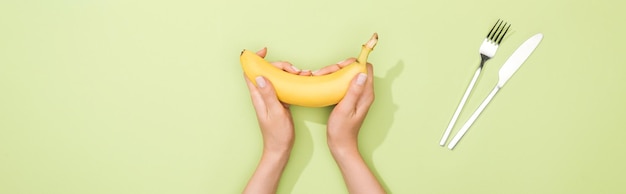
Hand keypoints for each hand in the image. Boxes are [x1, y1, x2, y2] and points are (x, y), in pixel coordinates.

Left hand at [243, 48, 303, 193]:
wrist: (280, 147)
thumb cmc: (277, 133)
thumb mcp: (275, 113)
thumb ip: (268, 95)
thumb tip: (261, 76)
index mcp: (258, 95)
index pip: (250, 71)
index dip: (254, 59)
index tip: (265, 51)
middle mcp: (262, 94)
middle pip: (268, 70)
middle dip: (281, 65)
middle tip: (295, 71)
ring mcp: (271, 96)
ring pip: (277, 76)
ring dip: (289, 72)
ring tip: (302, 75)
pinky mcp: (279, 100)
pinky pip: (284, 84)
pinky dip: (293, 80)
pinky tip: (302, 81)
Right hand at [321, 63, 384, 193]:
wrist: (340, 144)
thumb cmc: (342, 129)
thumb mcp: (346, 109)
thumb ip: (354, 92)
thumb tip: (361, 74)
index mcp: (366, 94)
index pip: (366, 68)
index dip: (354, 63)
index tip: (339, 66)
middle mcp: (364, 92)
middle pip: (355, 69)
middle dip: (339, 66)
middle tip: (324, 72)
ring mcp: (357, 95)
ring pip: (347, 74)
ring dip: (334, 72)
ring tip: (319, 76)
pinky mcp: (350, 97)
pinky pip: (343, 82)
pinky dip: (333, 79)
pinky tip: (323, 81)